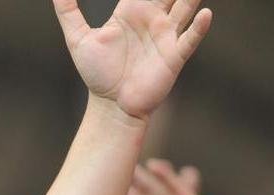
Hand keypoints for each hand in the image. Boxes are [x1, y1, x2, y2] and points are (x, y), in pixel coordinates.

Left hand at [53, 0, 211, 120]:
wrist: (111, 105)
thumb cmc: (98, 73)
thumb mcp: (78, 39)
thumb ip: (68, 12)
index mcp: (132, 10)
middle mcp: (153, 18)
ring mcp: (166, 35)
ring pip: (185, 5)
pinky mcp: (174, 55)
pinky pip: (190, 37)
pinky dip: (199, 26)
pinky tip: (204, 13)